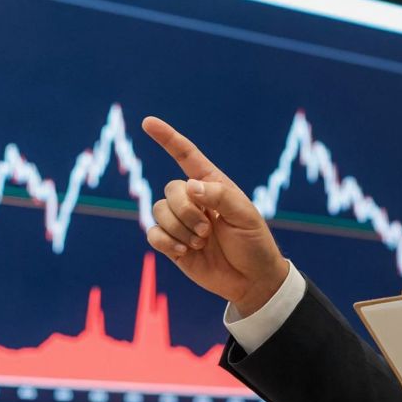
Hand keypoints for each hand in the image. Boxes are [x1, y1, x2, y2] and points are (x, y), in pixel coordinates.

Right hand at [141, 116, 288, 315]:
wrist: (251, 280)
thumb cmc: (253, 243)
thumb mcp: (245, 216)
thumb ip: (220, 197)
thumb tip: (189, 186)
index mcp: (212, 185)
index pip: (186, 156)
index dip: (167, 138)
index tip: (148, 122)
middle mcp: (193, 200)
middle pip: (170, 189)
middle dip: (186, 210)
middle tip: (207, 230)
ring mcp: (181, 222)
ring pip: (158, 211)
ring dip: (179, 228)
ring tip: (201, 242)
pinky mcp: (172, 244)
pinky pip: (152, 234)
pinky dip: (166, 241)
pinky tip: (184, 251)